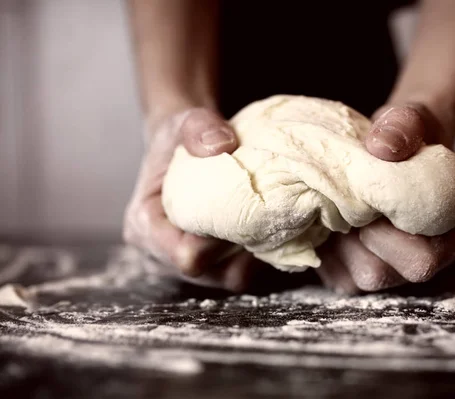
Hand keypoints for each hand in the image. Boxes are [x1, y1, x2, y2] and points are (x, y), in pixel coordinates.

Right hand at [123, 107, 263, 291]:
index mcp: (143, 225)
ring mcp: (188, 263)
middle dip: (238, 249)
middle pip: (210, 272)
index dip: (216, 244)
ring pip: (230, 277)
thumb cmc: (179, 136)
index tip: (241, 214)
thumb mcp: (185, 121)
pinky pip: (241, 273)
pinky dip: (259, 256)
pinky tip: (271, 229)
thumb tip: (222, 145)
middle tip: (262, 216)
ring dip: (253, 256)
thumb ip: (197, 128)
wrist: (185, 146)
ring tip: (270, 223)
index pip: (184, 255)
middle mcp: (161, 254)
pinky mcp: (212, 264)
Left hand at [316, 104, 454, 293]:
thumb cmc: (407, 137)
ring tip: (338, 209)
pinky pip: (338, 278)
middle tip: (349, 203)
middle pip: (384, 274)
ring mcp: (396, 274)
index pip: (425, 257)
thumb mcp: (411, 118)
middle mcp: (431, 263)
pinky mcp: (362, 277)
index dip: (389, 233)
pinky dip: (327, 251)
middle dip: (356, 237)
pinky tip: (330, 222)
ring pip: (357, 280)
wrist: (388, 151)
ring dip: (339, 244)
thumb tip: (382, 146)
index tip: (372, 198)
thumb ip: (405, 125)